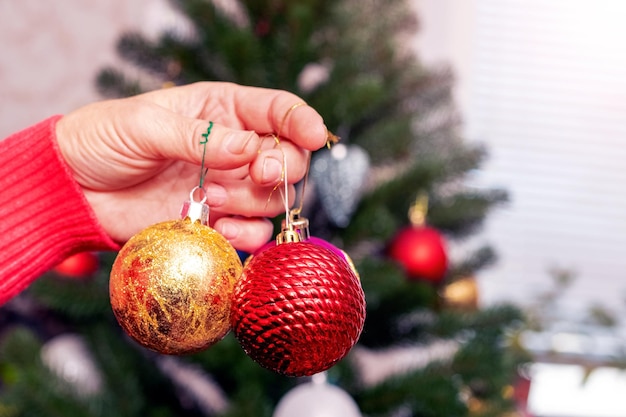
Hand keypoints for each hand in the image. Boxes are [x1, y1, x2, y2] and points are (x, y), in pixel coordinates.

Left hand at [55, 82, 326, 251]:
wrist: (72, 189)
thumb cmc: (103, 139)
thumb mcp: (145, 125)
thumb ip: (198, 136)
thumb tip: (248, 148)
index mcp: (221, 110)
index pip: (277, 111)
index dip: (302, 122)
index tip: (315, 136)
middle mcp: (233, 149)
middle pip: (288, 158)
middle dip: (282, 166)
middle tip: (258, 171)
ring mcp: (226, 187)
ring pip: (273, 198)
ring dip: (253, 201)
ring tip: (212, 197)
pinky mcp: (214, 222)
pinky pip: (252, 233)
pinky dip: (248, 235)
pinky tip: (222, 228)